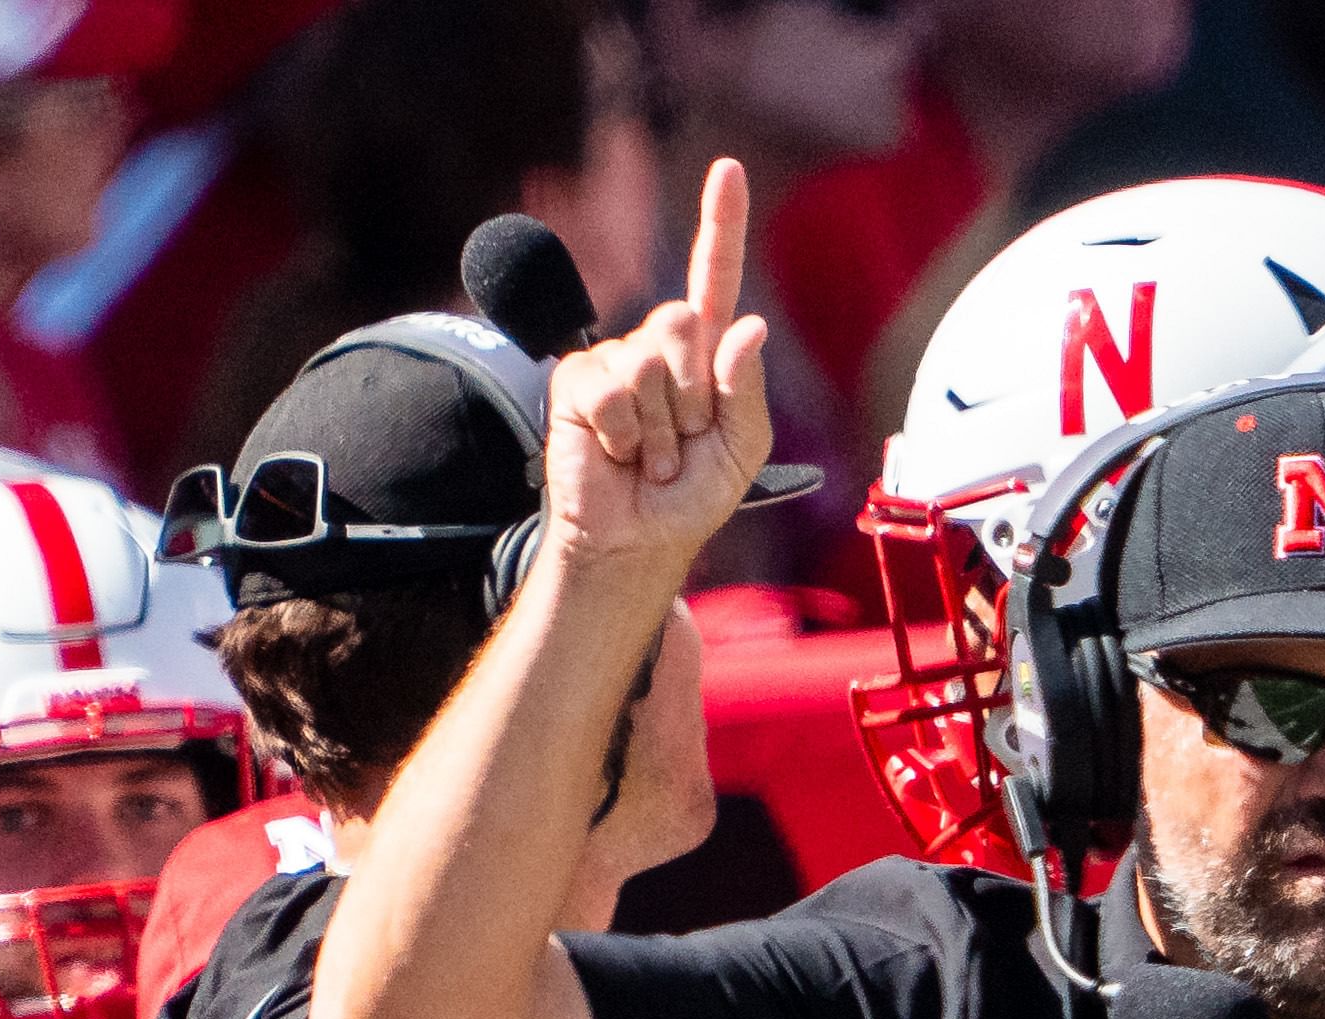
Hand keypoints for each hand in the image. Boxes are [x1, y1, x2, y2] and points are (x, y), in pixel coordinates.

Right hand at [547, 157, 774, 584]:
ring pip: (651, 362)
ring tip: (650, 456)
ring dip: (661, 426)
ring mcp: (614, 361)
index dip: (720, 222)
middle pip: (684, 323)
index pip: (713, 277)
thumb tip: (748, 325)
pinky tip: (619, 454)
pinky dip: (625, 433)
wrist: (636, 542)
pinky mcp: (576, 382)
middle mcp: (657, 347)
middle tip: (682, 442)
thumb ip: (747, 390)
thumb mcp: (742, 449)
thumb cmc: (692, 498)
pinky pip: (613, 390)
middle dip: (694, 395)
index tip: (729, 169)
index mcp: (705, 356)